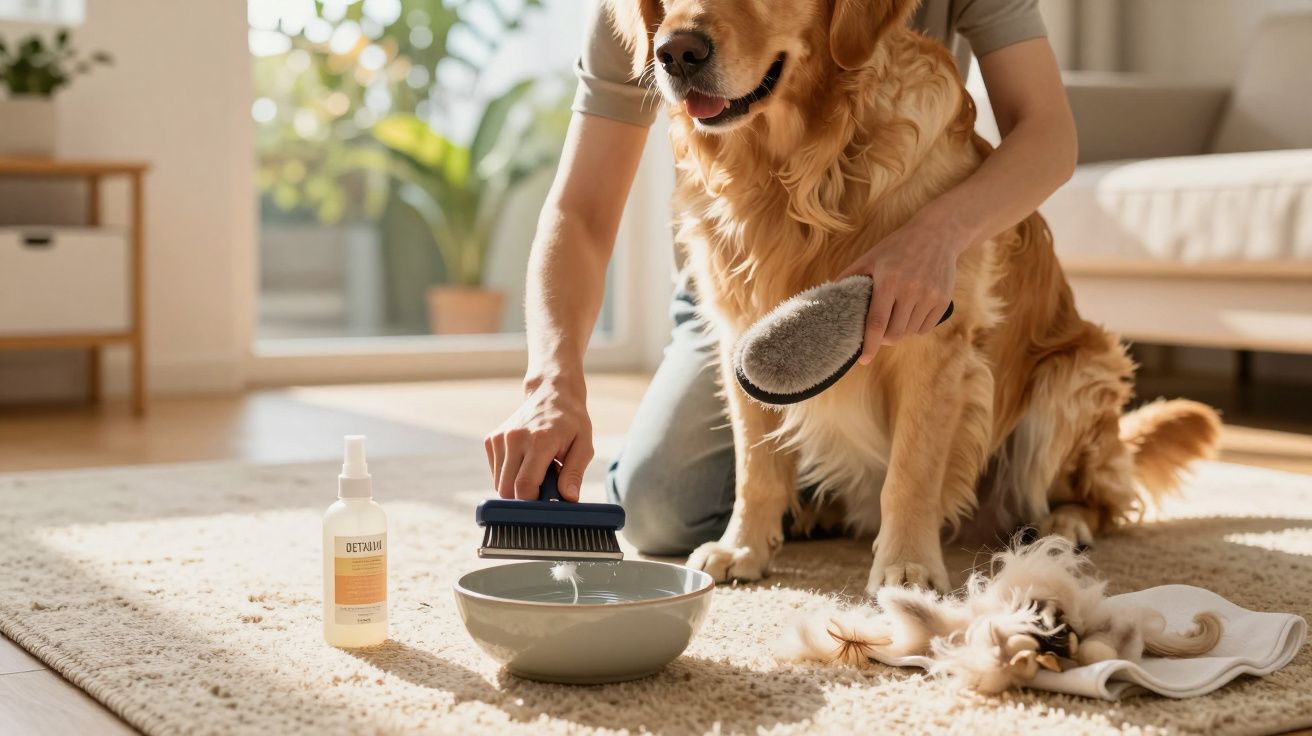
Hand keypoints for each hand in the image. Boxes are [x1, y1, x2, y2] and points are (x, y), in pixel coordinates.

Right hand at [485, 374, 592, 501]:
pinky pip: (496, 472)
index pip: (524, 485)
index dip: (532, 504)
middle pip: (507, 489)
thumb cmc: (571, 422)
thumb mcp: (584, 445)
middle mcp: (515, 438)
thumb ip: (574, 473)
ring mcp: (500, 438)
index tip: (544, 507)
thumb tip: (569, 498)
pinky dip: (508, 476)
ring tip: (536, 473)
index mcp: (539, 441)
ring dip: (515, 487)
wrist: (551, 393)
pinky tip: (524, 464)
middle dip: (523, 499)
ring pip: (499, 483)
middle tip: (543, 492)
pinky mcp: (491, 440)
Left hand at [839, 218, 959, 363]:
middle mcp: (910, 290)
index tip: (863, 360)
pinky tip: (910, 313)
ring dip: (899, 332)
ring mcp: (929, 296)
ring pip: (909, 332)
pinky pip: (925, 327)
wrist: (937, 234)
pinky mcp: (943, 300)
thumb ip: (849, 277)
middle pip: (894, 333)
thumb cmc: (896, 247)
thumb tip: (827, 298)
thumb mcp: (870, 257)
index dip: (870, 345)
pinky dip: (915, 327)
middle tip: (879, 332)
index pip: (876, 323)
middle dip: (884, 339)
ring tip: (895, 317)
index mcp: (888, 281)